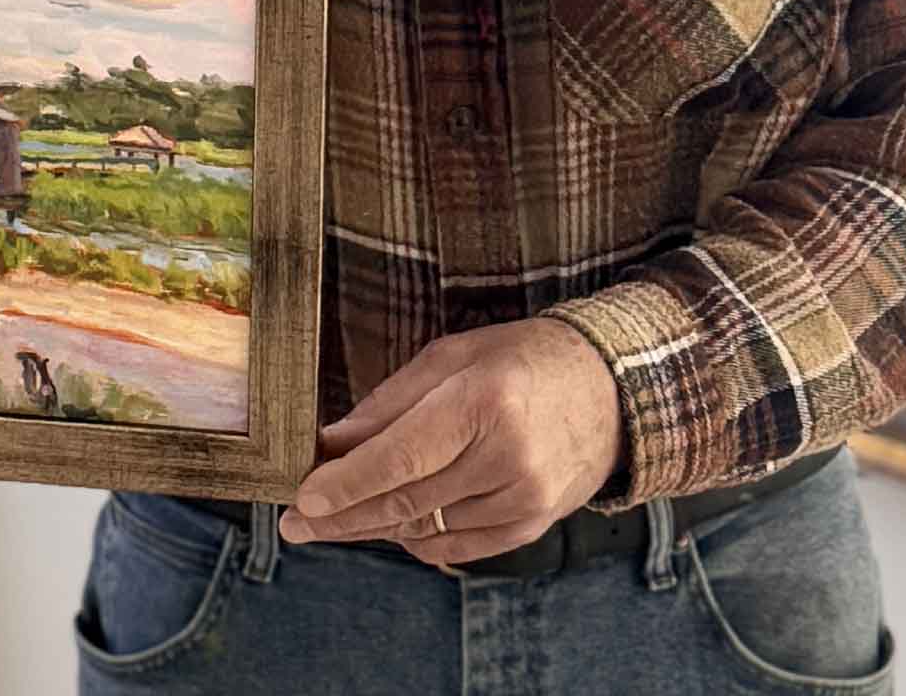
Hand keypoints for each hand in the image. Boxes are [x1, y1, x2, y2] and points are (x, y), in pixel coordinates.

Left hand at [278, 317, 625, 569]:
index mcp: (481, 403)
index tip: (303, 498)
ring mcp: (525, 498)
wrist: (609, 389)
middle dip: (342, 515)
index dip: (346, 483)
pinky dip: (421, 538)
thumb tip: (332, 442)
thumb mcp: (450, 359)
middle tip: (296, 524)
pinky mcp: (534, 524)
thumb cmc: (519, 360)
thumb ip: (389, 404)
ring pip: (427, 527)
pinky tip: (393, 526)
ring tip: (336, 518)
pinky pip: (460, 546)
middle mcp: (506, 458)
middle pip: (405, 501)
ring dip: (376, 525)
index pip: (399, 458)